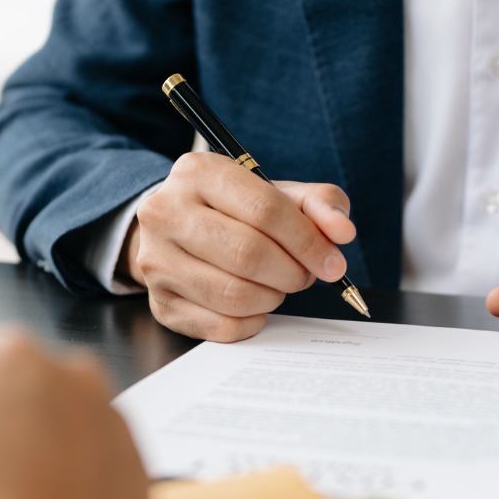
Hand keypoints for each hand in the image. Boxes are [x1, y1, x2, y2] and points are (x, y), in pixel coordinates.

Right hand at [125, 151, 356, 341]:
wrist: (177, 232)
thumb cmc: (235, 213)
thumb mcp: (276, 194)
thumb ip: (318, 204)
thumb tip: (342, 232)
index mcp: (199, 172)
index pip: (266, 210)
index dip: (308, 242)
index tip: (331, 262)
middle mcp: (166, 213)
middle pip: (249, 255)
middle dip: (292, 273)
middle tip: (303, 276)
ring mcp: (156, 261)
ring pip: (235, 295)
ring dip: (272, 298)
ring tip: (276, 286)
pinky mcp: (160, 304)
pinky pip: (222, 326)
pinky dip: (252, 322)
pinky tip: (254, 305)